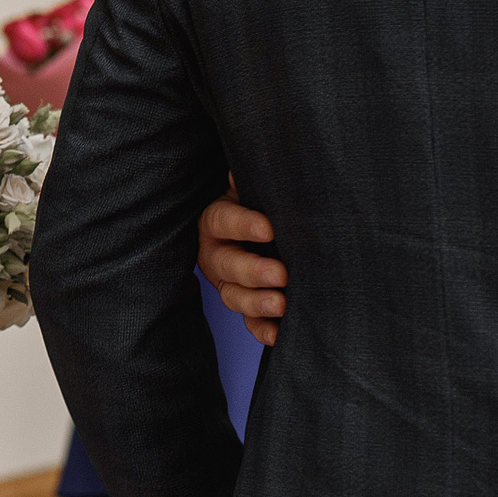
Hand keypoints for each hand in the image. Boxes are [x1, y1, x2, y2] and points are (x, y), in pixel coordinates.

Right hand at [199, 181, 285, 344]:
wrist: (260, 227)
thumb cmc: (257, 204)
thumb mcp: (250, 189)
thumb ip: (252, 180)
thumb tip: (251, 163)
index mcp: (215, 222)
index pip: (223, 221)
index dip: (243, 225)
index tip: (269, 228)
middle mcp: (216, 255)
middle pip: (228, 265)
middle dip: (254, 272)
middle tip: (281, 274)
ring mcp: (228, 284)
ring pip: (234, 296)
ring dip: (257, 303)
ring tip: (282, 304)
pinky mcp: (243, 305)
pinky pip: (249, 322)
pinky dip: (263, 330)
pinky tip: (279, 333)